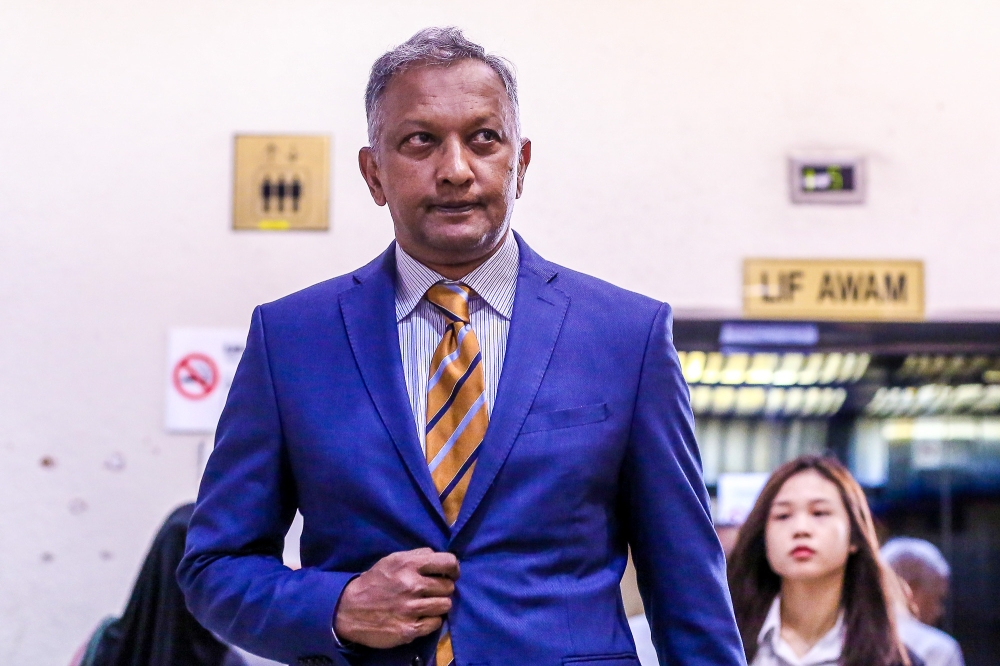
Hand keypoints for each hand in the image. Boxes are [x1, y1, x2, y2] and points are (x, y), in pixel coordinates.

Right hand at [334, 548, 459, 648]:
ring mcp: (411, 608)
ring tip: (426, 604)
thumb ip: (417, 556)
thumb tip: (441, 560)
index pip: (448, 561)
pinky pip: (436, 623)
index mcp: (409, 564)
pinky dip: (431, 620)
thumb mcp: (392, 560)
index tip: (450, 574)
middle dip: (443, 588)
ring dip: (438, 605)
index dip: (453, 568)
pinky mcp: (410, 629)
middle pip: (448, 586)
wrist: (348, 610)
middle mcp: (412, 585)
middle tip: (432, 591)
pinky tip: (420, 617)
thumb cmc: (374, 582)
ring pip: (445, 605)